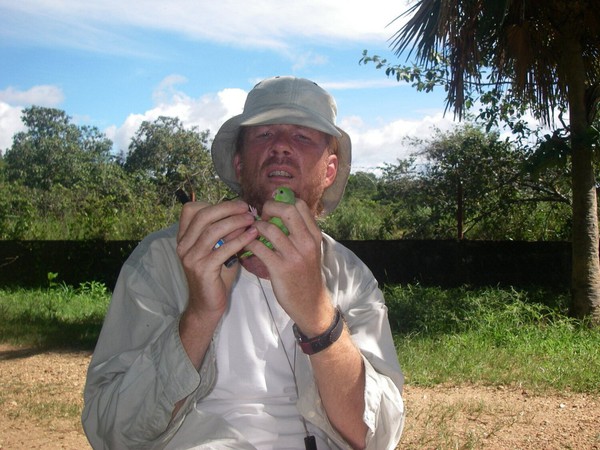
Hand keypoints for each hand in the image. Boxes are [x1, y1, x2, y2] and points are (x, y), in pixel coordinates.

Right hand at [176, 200, 256, 317]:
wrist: (207, 305)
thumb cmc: (215, 276)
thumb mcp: (218, 249)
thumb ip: (225, 233)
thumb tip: (244, 214)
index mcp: (184, 238)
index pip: (191, 210)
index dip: (214, 204)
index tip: (236, 205)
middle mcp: (183, 245)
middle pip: (204, 216)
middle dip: (227, 208)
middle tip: (246, 208)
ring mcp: (191, 257)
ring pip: (213, 231)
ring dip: (235, 222)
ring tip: (251, 220)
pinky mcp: (203, 269)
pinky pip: (223, 249)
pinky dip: (240, 239)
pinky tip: (253, 235)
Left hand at [245, 198, 334, 334]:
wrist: (310, 303)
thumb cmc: (306, 274)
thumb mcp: (310, 250)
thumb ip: (299, 232)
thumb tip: (279, 213)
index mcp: (314, 235)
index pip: (300, 205)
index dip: (282, 202)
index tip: (271, 210)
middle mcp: (306, 242)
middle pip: (287, 210)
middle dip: (269, 209)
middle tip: (260, 217)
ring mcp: (294, 255)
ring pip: (270, 228)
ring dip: (255, 228)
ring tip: (250, 232)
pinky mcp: (280, 268)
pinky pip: (259, 248)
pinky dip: (249, 244)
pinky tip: (245, 246)